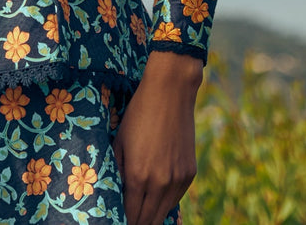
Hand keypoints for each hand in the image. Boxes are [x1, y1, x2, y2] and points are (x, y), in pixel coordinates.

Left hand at [112, 51, 201, 224]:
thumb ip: (117, 170)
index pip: (130, 214)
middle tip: (128, 219)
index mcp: (137, 175)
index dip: (123, 220)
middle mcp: (159, 183)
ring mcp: (177, 180)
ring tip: (141, 213)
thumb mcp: (120, 141)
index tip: (117, 220)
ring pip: (163, 213)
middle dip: (136, 222)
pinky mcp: (190, 174)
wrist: (171, 93)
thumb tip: (115, 192)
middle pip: (147, 220)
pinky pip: (175, 198)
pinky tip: (156, 197)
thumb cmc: (139, 114)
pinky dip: (165, 201)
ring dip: (151, 215)